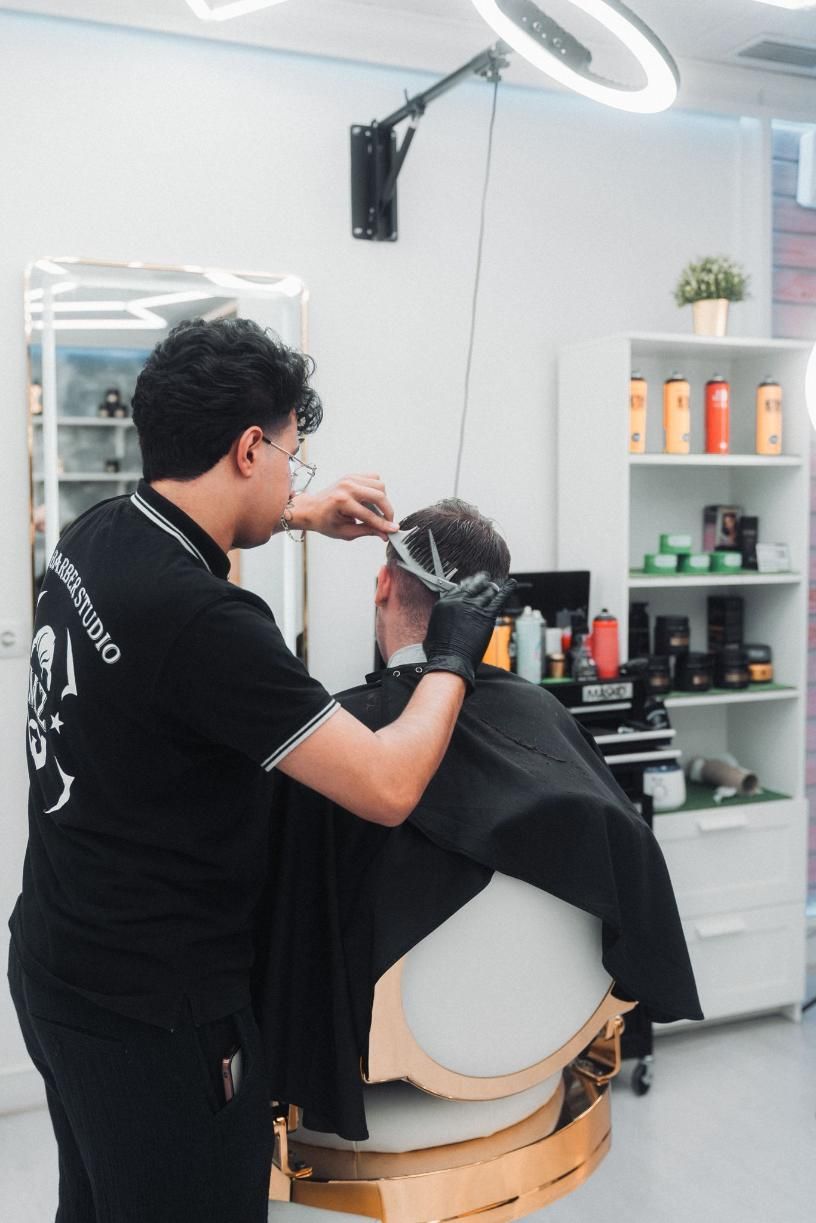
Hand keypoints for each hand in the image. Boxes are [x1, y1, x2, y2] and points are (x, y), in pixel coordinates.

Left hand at [288, 475, 398, 540]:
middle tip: (389, 522)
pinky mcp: (352, 476)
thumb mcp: (345, 532)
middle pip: (379, 496)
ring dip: (383, 500)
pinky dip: (377, 490)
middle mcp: (346, 487)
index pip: (369, 515)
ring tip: (378, 512)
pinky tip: (372, 501)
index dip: (383, 524)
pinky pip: (373, 479)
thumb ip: (367, 531)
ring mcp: (349, 479)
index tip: (393, 530)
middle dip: (388, 511)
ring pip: (379, 485)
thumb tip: (384, 533)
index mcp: (342, 501)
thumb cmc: (324, 521)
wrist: (311, 509)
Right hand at [423, 574, 516, 691]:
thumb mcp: (433, 630)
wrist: (450, 660)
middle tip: (485, 578)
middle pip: (473, 586)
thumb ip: (441, 620)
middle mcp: (459, 601)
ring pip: (487, 592)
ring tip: (496, 586)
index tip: (472, 583)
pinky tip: (511, 584)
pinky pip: (499, 599)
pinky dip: (506, 590)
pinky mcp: (486, 615)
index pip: (459, 588)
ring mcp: (473, 607)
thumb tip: (443, 622)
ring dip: (492, 588)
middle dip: (480, 581)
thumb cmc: (440, 651)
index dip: (468, 584)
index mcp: (445, 603)